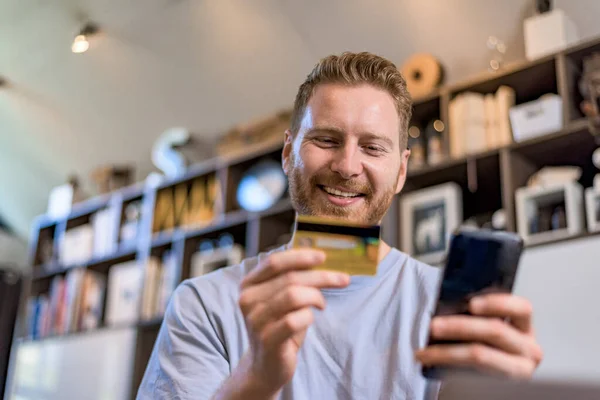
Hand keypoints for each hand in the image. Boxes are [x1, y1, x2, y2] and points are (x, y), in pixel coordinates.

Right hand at [236, 249, 349, 396]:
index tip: (323, 256)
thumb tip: (319, 258)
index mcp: (249, 285)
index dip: (300, 257)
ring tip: (321, 304)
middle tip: (342, 279)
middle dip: (321, 276)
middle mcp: (247, 300)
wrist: (265, 366)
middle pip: (290, 278)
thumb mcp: (280, 299)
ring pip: (294, 295)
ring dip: (316, 297)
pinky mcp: (268, 339)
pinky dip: (309, 316)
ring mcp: (256, 320)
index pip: (274, 262)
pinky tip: (310, 320)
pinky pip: (296, 319)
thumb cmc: (279, 327)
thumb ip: (291, 279)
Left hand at [416, 293, 543, 378]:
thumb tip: (445, 309)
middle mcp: (528, 350)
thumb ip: (476, 318)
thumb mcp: (487, 330)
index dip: (497, 303)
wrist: (487, 384)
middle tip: (433, 326)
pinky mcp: (502, 386)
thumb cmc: (487, 350)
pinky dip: (447, 365)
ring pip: (480, 354)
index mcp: (524, 328)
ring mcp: (518, 371)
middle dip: (459, 326)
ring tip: (424, 351)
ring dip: (446, 351)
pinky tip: (432, 361)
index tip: (471, 304)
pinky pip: (471, 374)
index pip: (521, 308)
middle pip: (495, 330)